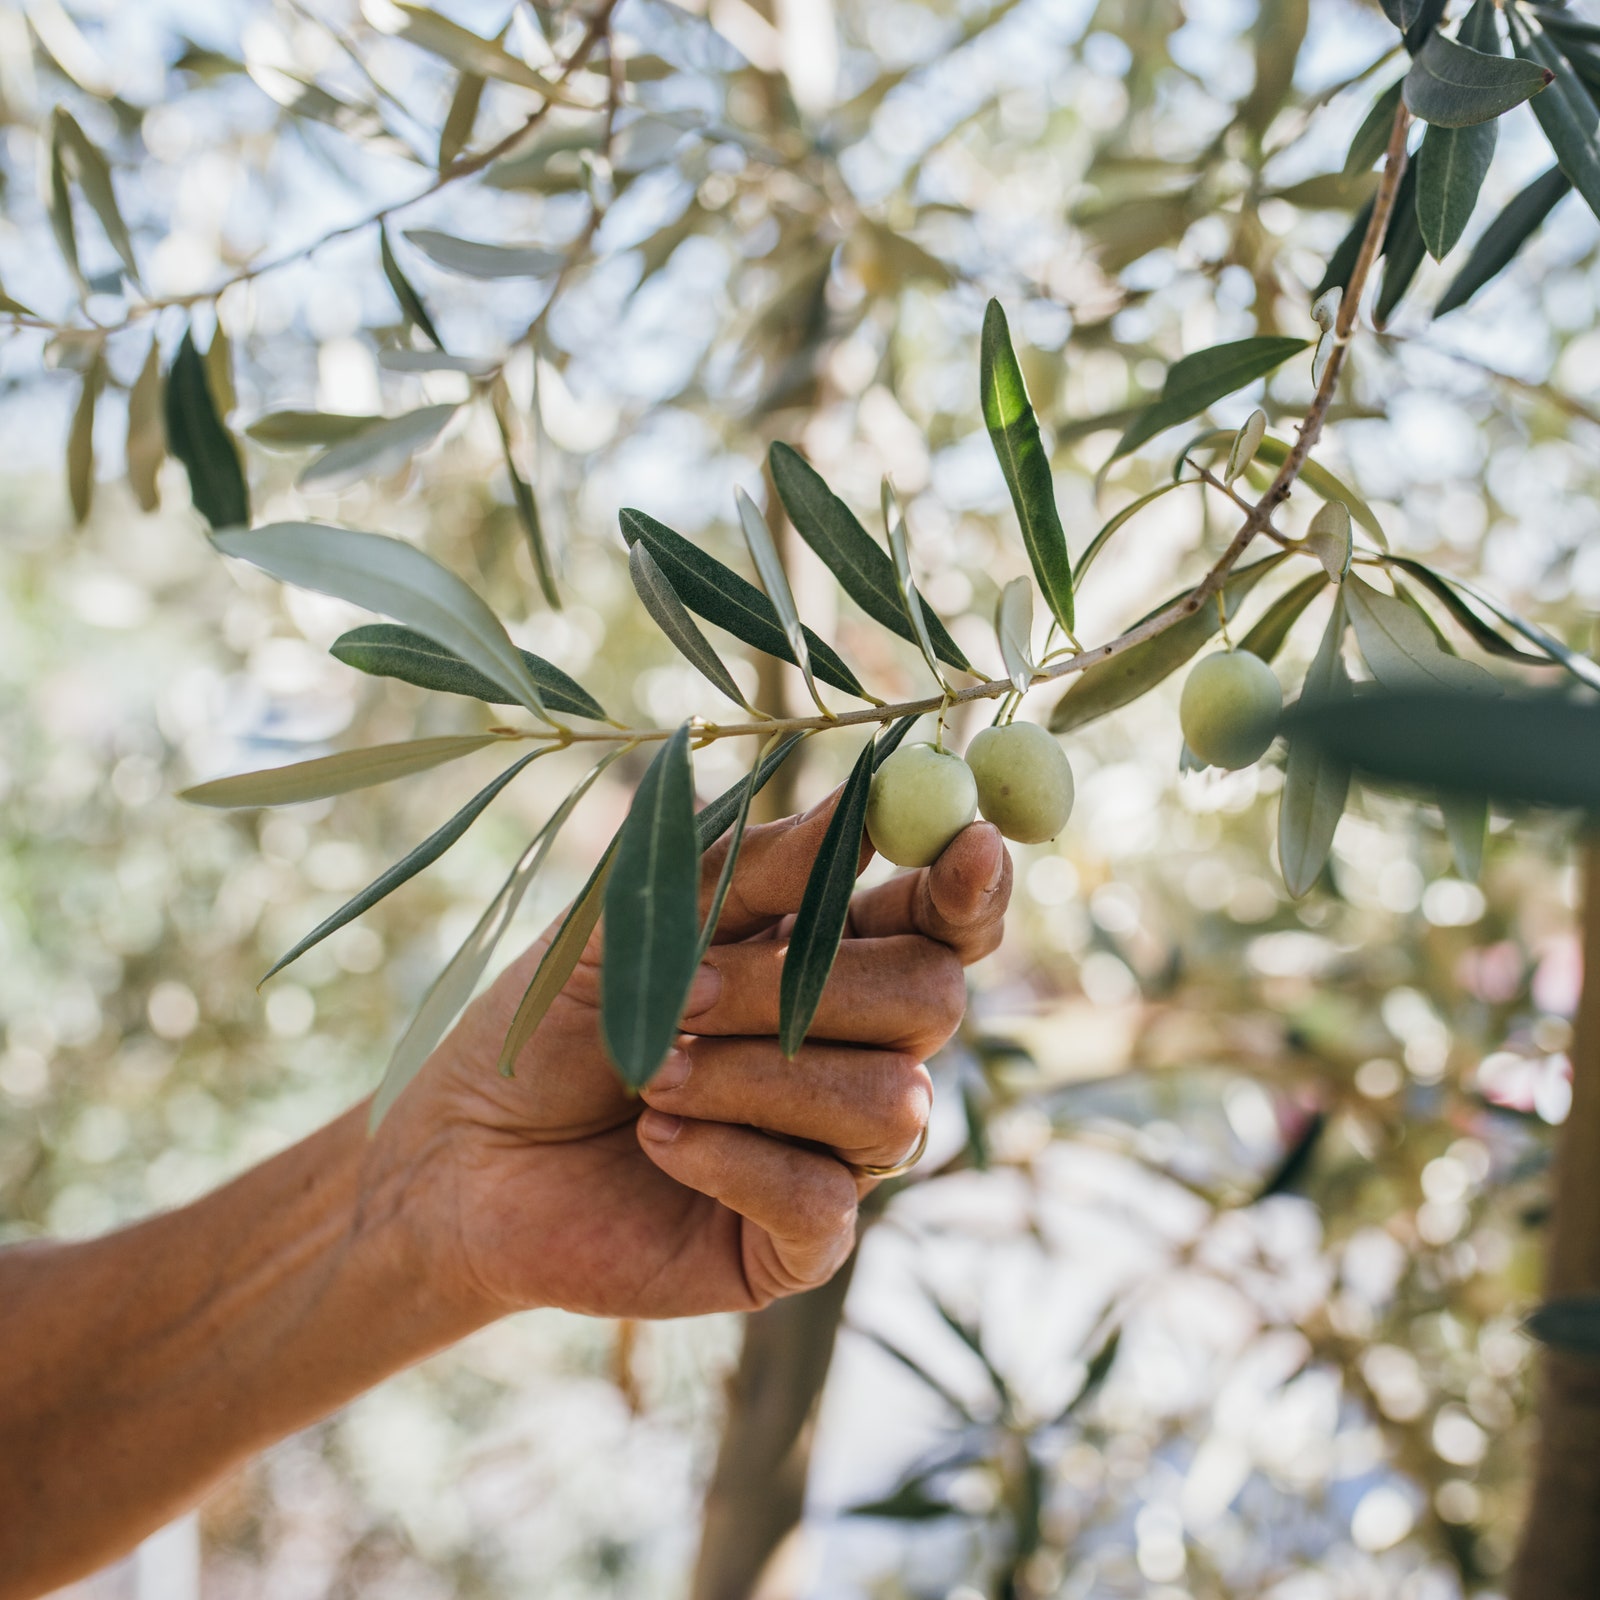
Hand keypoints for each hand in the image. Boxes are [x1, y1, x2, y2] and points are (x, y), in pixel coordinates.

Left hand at [370, 791, 1011, 1323]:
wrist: (465, 1153)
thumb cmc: (557, 1021)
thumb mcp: (642, 921)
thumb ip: (755, 871)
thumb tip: (864, 805)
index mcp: (831, 958)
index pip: (944, 921)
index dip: (970, 887)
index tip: (969, 845)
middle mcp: (855, 1051)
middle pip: (931, 1000)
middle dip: (802, 987)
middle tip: (686, 991)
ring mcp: (836, 1151)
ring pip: (890, 1103)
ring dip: (754, 1076)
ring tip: (649, 1073)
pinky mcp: (798, 1243)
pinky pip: (823, 1199)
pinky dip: (730, 1156)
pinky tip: (657, 1140)